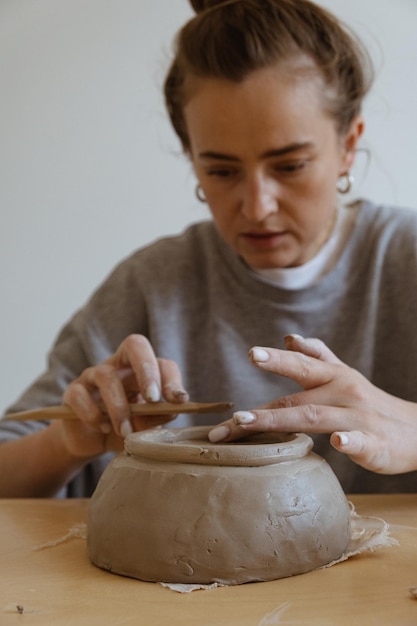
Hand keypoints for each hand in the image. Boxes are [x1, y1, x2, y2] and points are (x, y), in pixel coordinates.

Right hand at [61, 334, 188, 457]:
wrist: (91, 443)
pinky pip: (80, 396)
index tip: (180, 401)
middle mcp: (119, 366)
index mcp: (142, 372)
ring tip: (125, 431)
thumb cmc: (124, 428)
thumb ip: (156, 417)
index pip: (162, 363)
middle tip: (153, 399)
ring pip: (106, 376)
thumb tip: (171, 410)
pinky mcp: (72, 391)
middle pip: (134, 345)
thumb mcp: (144, 426)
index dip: (172, 379)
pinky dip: (92, 414)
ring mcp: (93, 375)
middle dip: (146, 370)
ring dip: (119, 407)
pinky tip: (103, 429)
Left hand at [208, 334, 416, 474]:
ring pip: (315, 417)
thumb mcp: (344, 374)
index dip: (277, 359)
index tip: (252, 353)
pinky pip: (360, 441)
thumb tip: (289, 338)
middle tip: (234, 414)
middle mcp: (342, 392)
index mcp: (334, 376)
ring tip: (248, 423)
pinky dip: (349, 440)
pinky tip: (338, 440)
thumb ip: (317, 356)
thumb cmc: (371, 404)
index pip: (301, 366)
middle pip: (297, 397)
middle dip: (262, 407)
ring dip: (280, 420)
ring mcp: (358, 418)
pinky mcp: (375, 443)